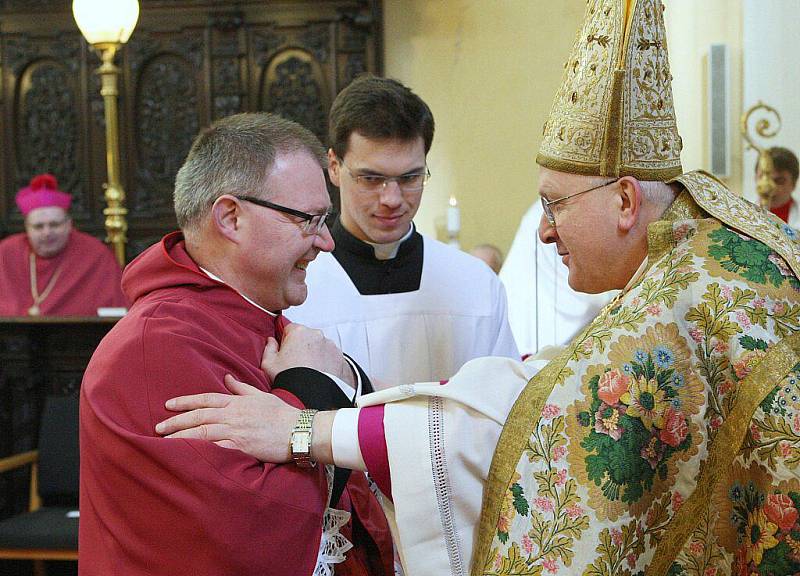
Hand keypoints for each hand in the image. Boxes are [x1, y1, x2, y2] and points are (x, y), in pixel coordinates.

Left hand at [155, 374, 298, 462]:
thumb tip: (226, 377)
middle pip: (199, 416)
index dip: (185, 401)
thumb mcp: (261, 395)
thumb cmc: (283, 414)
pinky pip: (216, 449)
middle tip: (158, 426)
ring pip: (202, 432)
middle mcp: (233, 415)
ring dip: (182, 436)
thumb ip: (241, 388)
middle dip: (176, 421)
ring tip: (165, 441)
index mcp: (237, 402)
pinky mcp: (242, 447)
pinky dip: (200, 451)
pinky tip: (186, 455)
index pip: (206, 399)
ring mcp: (236, 431)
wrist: (300, 430)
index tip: (169, 405)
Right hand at [262, 324, 351, 384]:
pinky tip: (318, 373)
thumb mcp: (269, 363)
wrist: (309, 397)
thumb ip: (269, 347)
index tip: (285, 352)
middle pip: (306, 336)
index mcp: (298, 332)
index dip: (285, 341)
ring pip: (319, 345)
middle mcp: (316, 335)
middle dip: (301, 346)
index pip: (290, 329)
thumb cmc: (288, 379)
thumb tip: (271, 341)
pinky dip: (325, 361)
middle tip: (296, 363)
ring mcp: (330, 345)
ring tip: (308, 370)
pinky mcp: (339, 356)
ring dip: (314, 353)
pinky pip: (330, 356)